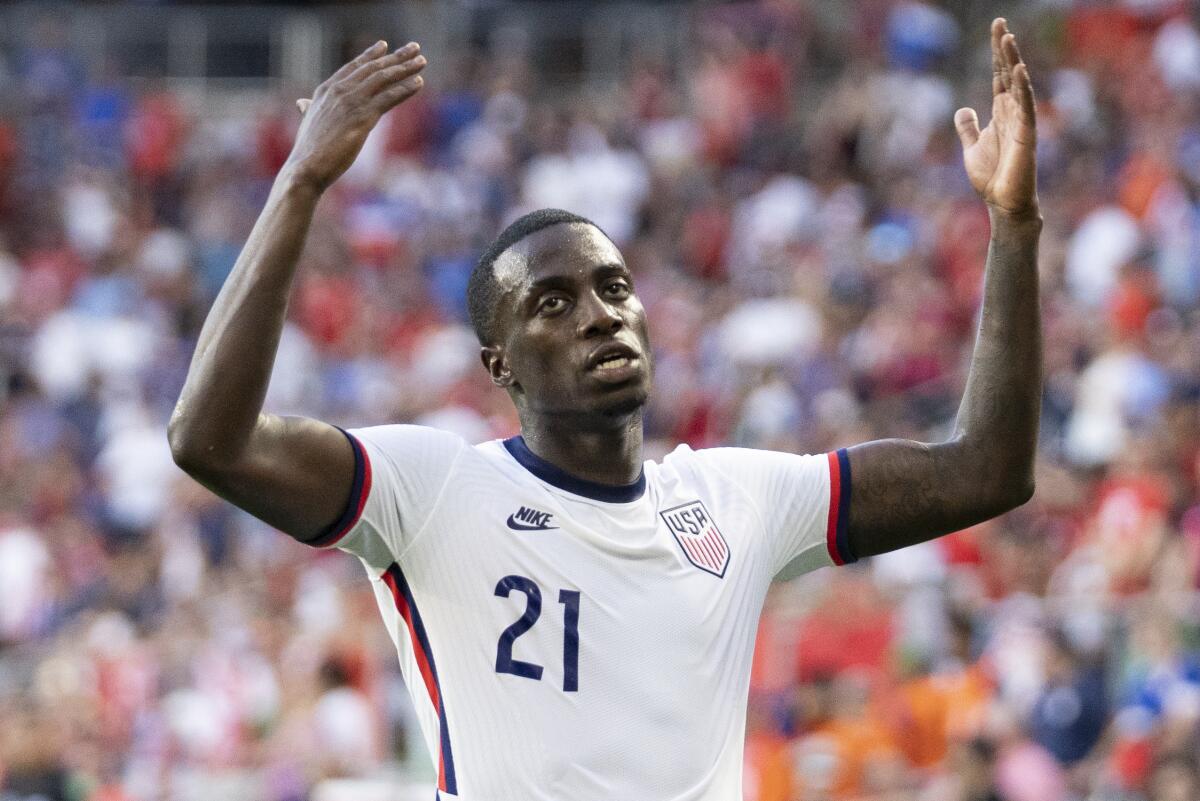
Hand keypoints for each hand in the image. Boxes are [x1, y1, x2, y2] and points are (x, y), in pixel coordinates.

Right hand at [284, 40, 426, 191]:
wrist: (306, 167)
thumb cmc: (308, 150)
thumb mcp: (309, 122)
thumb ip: (309, 109)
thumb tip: (303, 103)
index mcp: (326, 90)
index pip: (353, 67)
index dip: (370, 56)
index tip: (384, 46)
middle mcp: (339, 91)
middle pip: (373, 68)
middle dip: (396, 57)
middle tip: (414, 47)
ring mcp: (351, 102)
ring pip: (383, 79)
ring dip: (405, 68)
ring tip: (422, 61)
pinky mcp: (363, 117)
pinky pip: (389, 97)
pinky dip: (405, 89)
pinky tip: (419, 83)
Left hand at [955, 19, 1037, 220]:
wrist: (1002, 203)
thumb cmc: (991, 177)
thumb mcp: (972, 147)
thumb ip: (968, 127)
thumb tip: (963, 109)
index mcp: (1000, 111)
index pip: (999, 74)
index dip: (997, 53)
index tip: (997, 27)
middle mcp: (1012, 111)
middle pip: (1008, 72)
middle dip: (1003, 49)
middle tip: (999, 23)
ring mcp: (1021, 121)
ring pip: (1018, 84)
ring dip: (1012, 61)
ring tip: (1007, 38)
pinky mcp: (1026, 135)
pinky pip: (1026, 107)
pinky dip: (1023, 88)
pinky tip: (1019, 70)